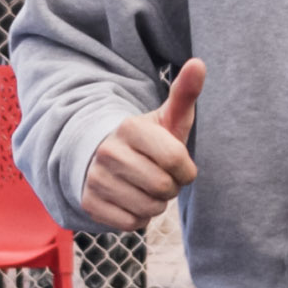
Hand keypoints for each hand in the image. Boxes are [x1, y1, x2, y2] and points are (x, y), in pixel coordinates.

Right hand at [79, 56, 204, 230]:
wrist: (100, 157)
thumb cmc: (147, 141)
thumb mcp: (166, 118)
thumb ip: (185, 93)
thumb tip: (199, 63)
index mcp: (130, 127)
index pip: (177, 161)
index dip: (186, 170)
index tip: (178, 164)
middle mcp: (108, 151)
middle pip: (163, 187)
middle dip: (170, 188)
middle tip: (160, 177)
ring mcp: (95, 177)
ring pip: (148, 209)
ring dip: (155, 204)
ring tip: (144, 187)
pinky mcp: (89, 202)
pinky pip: (131, 224)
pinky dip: (138, 218)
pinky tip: (130, 200)